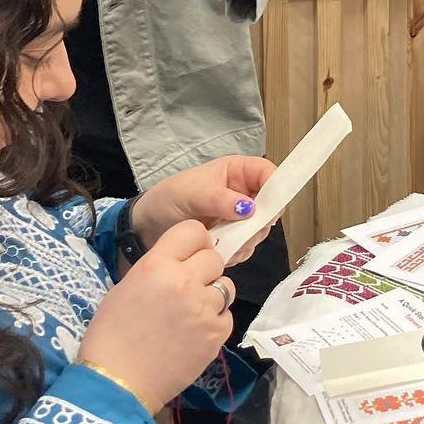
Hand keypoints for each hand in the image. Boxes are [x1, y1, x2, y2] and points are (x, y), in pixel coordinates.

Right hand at [79, 220, 234, 410]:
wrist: (117, 382)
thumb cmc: (111, 335)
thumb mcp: (127, 287)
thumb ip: (158, 269)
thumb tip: (181, 264)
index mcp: (157, 265)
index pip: (194, 230)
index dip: (195, 242)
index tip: (190, 255)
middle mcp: (184, 281)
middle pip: (214, 258)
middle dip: (204, 270)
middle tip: (188, 288)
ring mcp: (204, 308)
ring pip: (226, 286)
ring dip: (212, 295)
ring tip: (191, 313)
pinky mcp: (217, 334)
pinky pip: (226, 315)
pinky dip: (214, 322)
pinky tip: (194, 334)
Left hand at [132, 155, 274, 253]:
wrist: (148, 226)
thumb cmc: (170, 198)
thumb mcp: (193, 193)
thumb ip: (221, 200)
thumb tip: (250, 209)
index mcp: (237, 172)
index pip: (268, 173)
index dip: (275, 188)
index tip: (269, 210)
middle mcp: (243, 193)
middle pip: (271, 205)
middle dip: (260, 221)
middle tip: (242, 230)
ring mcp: (240, 218)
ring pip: (261, 230)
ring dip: (247, 239)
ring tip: (224, 241)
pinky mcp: (233, 238)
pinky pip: (247, 247)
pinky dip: (237, 252)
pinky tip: (220, 251)